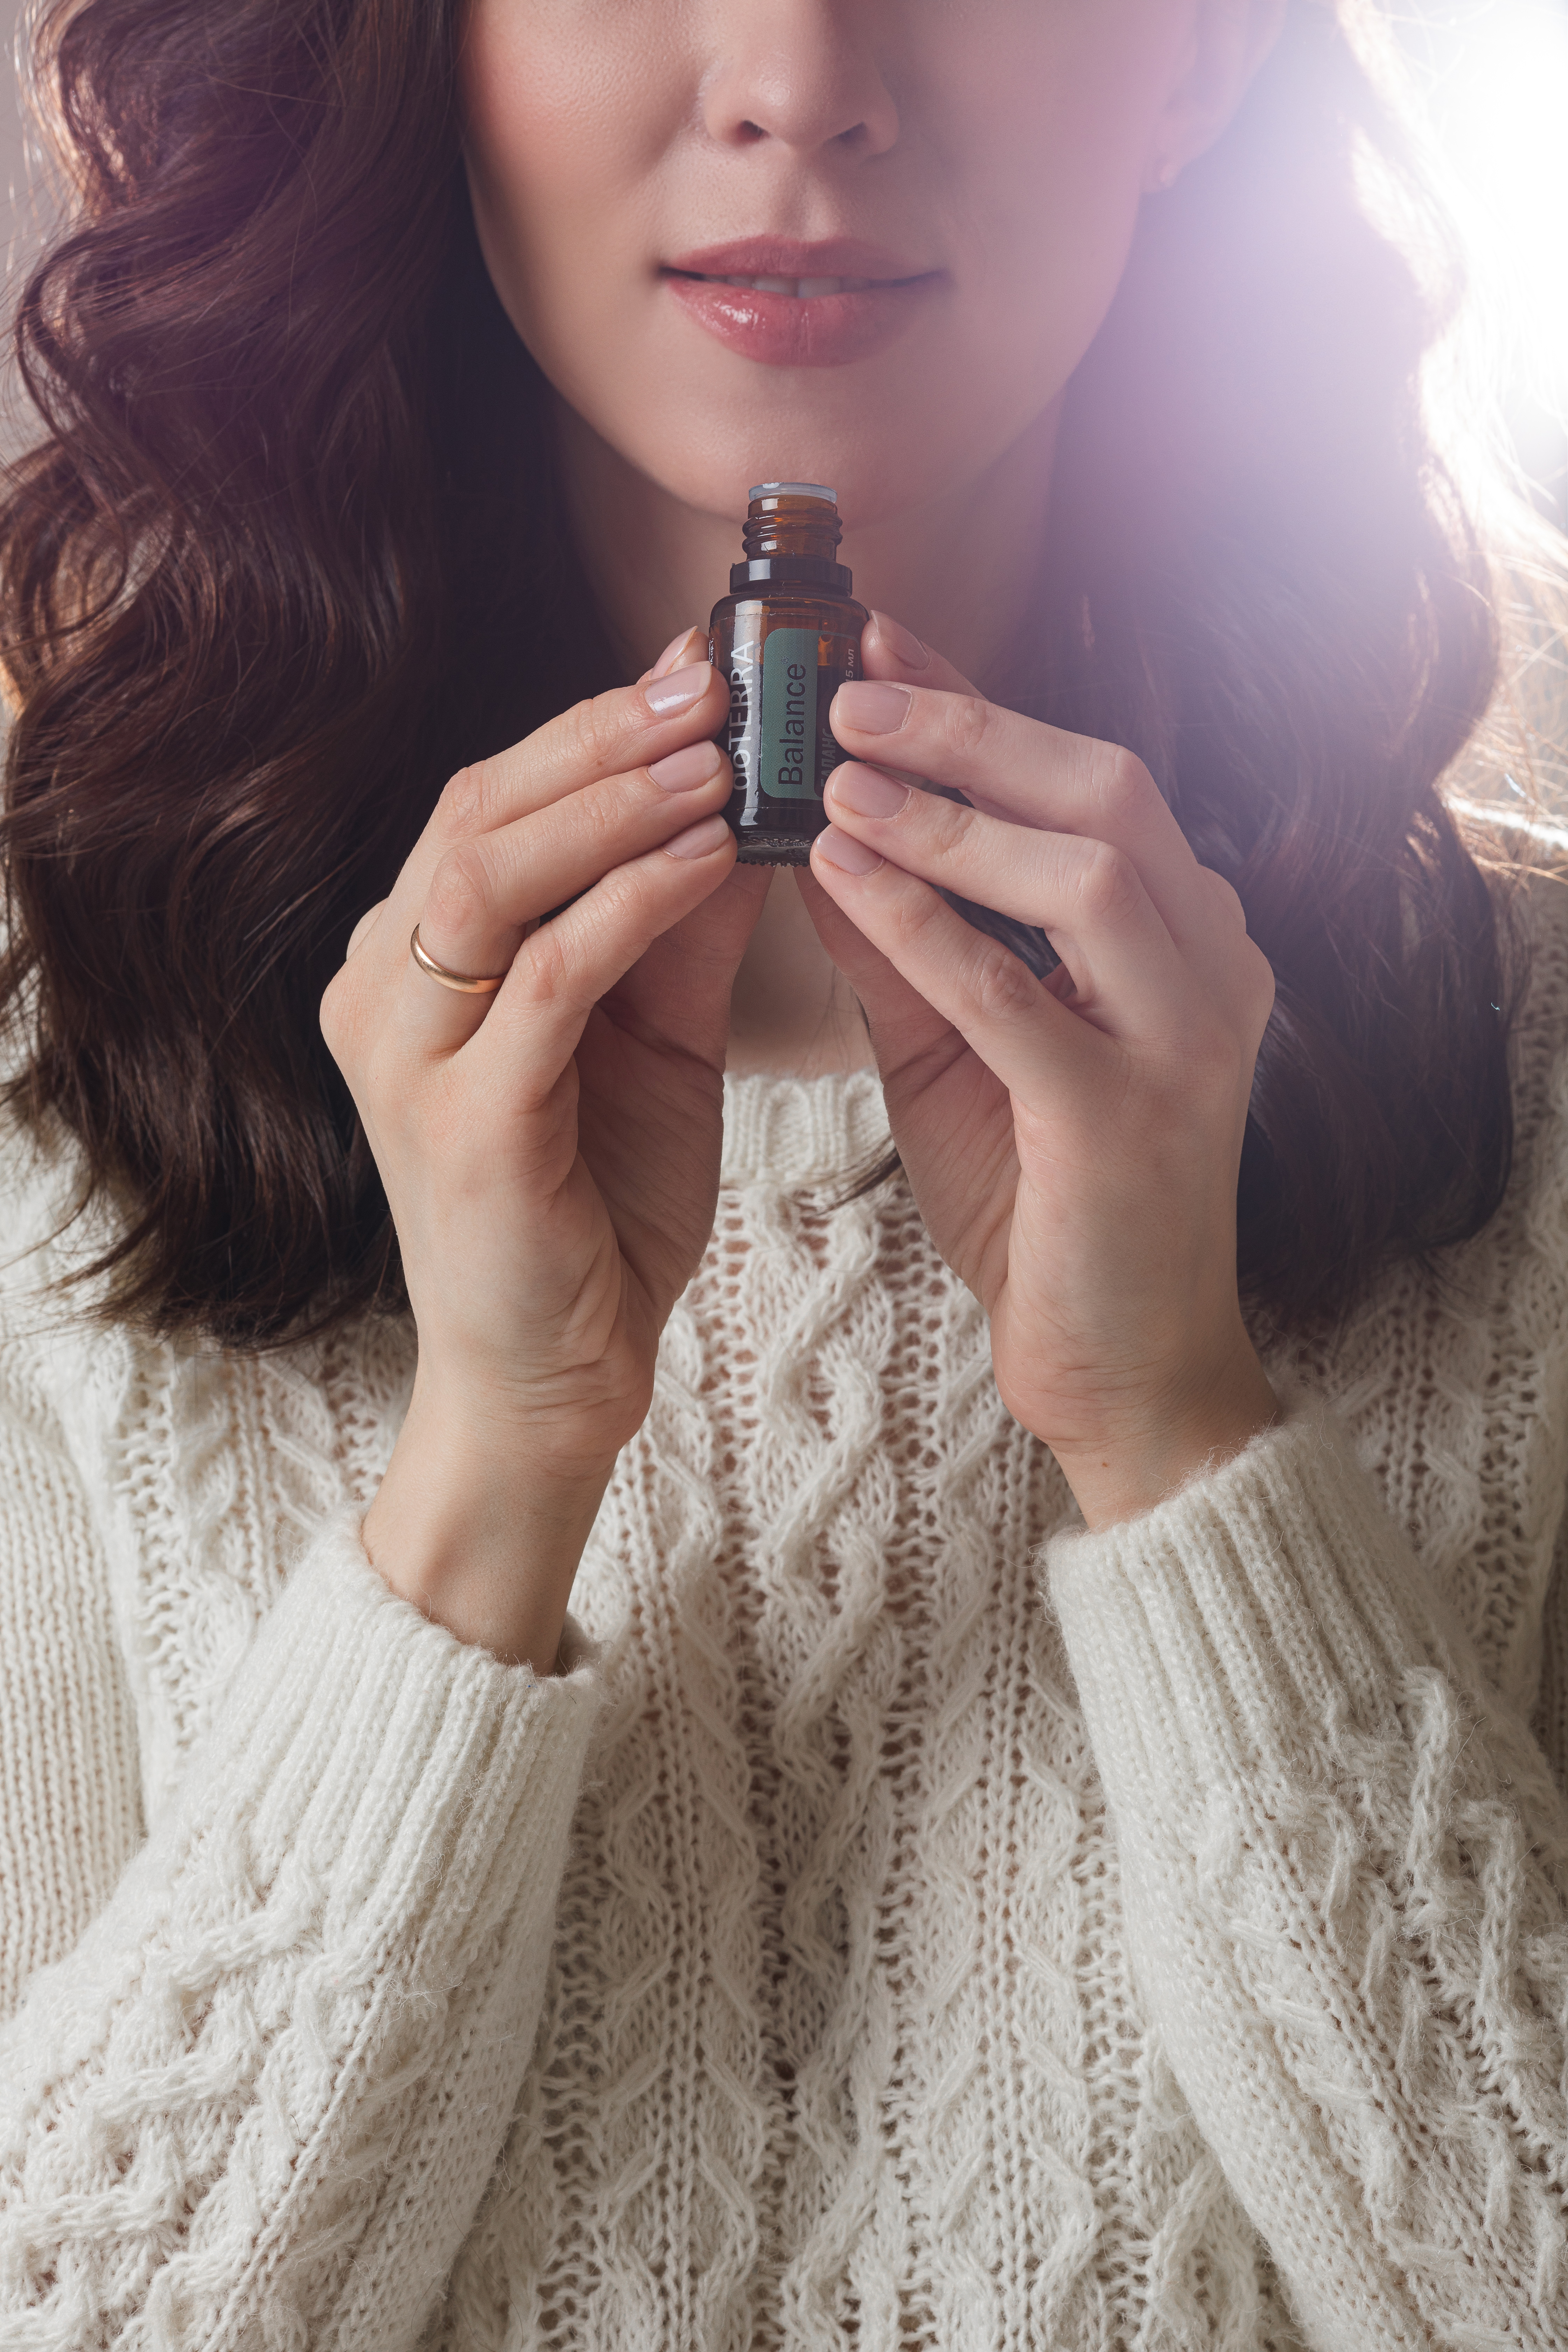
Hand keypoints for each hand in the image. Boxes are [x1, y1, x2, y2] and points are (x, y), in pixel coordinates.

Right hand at [320, 630, 768, 1655]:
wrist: (557, 1375)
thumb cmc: (599, 1204)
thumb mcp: (651, 1036)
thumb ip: (679, 923)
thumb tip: (749, 796)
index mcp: (413, 964)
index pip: (489, 804)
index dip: (593, 727)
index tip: (700, 668)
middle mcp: (381, 993)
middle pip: (475, 812)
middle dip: (602, 738)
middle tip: (717, 683)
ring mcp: (404, 1057)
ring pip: (490, 876)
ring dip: (615, 804)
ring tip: (724, 756)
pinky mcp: (456, 1124)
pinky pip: (548, 977)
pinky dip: (632, 904)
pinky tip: (715, 858)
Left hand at [799, 615, 1278, 1529]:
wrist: (1122, 1369)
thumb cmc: (1046, 1203)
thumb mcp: (959, 1054)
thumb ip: (906, 950)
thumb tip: (822, 838)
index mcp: (1186, 944)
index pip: (1087, 784)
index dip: (980, 702)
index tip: (877, 645)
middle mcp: (1212, 973)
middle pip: (1111, 793)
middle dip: (974, 727)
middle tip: (846, 690)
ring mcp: (1185, 1047)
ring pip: (1090, 873)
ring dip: (954, 815)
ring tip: (838, 777)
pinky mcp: (1127, 1125)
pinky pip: (1021, 1000)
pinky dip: (927, 929)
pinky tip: (843, 879)